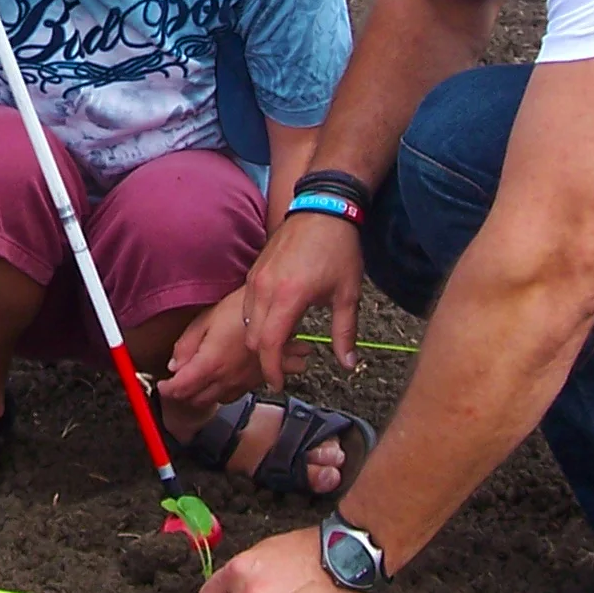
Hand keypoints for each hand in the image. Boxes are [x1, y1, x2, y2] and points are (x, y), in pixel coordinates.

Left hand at [159, 288, 311, 413]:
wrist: (271, 310)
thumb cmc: (239, 309)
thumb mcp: (205, 319)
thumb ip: (186, 345)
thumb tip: (174, 365)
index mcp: (211, 362)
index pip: (181, 388)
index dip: (166, 389)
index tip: (162, 384)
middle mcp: (226, 377)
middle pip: (195, 400)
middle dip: (181, 394)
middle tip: (175, 383)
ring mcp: (241, 382)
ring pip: (213, 402)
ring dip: (200, 396)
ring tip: (194, 383)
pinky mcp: (253, 381)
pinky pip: (231, 397)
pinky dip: (219, 394)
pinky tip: (217, 382)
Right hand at [243, 212, 364, 388]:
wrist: (323, 208)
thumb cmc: (338, 249)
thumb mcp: (347, 294)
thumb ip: (345, 333)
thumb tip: (348, 364)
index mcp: (289, 297)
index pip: (269, 345)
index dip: (272, 370)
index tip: (279, 384)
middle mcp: (265, 288)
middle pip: (252, 337)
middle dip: (263, 359)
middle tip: (281, 369)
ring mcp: (256, 278)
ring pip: (245, 322)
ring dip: (258, 339)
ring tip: (280, 347)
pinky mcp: (254, 271)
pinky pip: (246, 305)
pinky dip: (256, 320)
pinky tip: (276, 322)